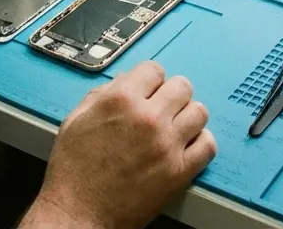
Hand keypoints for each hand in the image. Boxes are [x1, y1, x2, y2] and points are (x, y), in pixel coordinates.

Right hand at [24, 61, 216, 228]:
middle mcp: (148, 118)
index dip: (150, 80)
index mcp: (120, 100)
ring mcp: (167, 145)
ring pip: (199, 112)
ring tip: (175, 126)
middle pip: (182, 86)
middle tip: (162, 108)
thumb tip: (124, 82)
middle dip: (171, 94)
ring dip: (187, 116)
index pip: (154, 69)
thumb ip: (101, 95)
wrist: (78, 214)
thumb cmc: (73, 172)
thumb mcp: (75, 121)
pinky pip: (208, 145)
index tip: (149, 90)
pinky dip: (200, 143)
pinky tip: (186, 146)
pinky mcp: (179, 171)